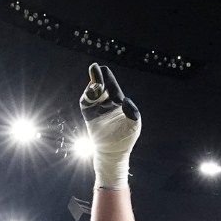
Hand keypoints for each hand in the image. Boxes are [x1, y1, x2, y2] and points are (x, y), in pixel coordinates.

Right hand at [78, 63, 141, 186]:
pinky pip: (85, 102)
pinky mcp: (89, 115)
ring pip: (92, 92)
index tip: (101, 68)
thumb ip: (132, 112)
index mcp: (118, 101)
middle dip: (97, 76)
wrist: (113, 152)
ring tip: (95, 84)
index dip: (107, 76)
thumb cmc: (126, 138)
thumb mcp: (134, 124)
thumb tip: (126, 101)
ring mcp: (97, 108)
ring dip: (92, 86)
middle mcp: (106, 102)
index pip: (112, 85)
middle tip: (94, 68)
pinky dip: (87, 96)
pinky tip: (91, 92)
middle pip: (100, 84)